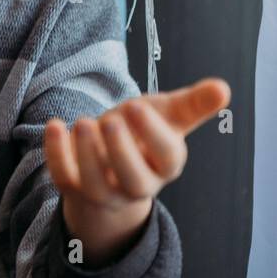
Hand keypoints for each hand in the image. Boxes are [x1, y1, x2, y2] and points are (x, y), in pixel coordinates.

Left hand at [43, 77, 230, 263]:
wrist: (110, 159)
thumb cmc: (144, 132)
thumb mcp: (168, 116)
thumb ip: (193, 105)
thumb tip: (222, 88)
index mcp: (165, 164)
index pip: (167, 157)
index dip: (153, 134)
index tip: (137, 106)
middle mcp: (137, 183)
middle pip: (134, 179)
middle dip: (121, 151)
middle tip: (109, 119)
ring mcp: (104, 189)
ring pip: (96, 183)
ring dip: (87, 154)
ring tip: (83, 121)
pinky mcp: (73, 186)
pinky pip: (63, 177)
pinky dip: (56, 154)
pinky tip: (55, 125)